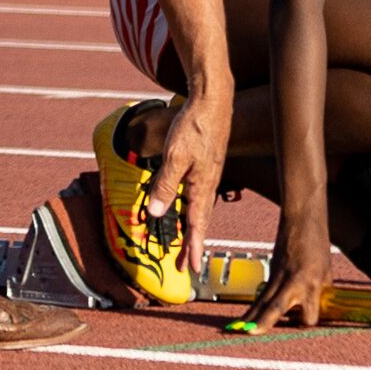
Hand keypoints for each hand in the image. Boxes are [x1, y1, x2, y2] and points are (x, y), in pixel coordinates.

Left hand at [143, 90, 231, 272]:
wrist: (213, 100)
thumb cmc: (195, 126)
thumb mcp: (175, 157)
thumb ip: (165, 185)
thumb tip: (157, 213)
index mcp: (202, 186)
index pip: (197, 225)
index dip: (192, 248)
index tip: (190, 269)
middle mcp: (207, 183)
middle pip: (199, 221)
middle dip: (190, 244)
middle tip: (183, 265)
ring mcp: (207, 174)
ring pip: (198, 208)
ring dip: (190, 228)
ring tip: (182, 243)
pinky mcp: (205, 164)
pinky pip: (197, 194)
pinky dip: (191, 208)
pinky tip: (185, 207)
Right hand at [246, 215, 330, 329]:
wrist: (302, 222)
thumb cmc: (318, 246)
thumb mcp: (327, 272)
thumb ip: (320, 293)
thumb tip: (316, 308)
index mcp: (312, 284)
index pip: (309, 315)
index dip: (307, 321)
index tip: (306, 321)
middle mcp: (293, 283)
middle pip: (275, 307)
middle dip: (263, 321)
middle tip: (250, 332)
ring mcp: (279, 277)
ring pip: (262, 301)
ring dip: (250, 317)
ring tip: (237, 329)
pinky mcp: (271, 273)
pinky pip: (261, 295)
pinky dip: (253, 308)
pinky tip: (243, 319)